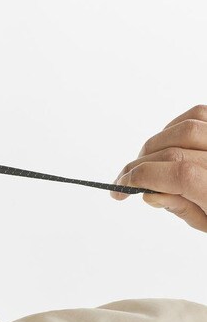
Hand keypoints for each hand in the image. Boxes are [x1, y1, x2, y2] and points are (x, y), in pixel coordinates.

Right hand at [111, 104, 206, 232]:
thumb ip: (184, 208)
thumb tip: (149, 193)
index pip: (179, 176)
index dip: (143, 177)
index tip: (122, 188)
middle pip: (176, 150)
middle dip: (141, 163)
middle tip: (125, 178)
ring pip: (185, 128)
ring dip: (156, 143)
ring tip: (146, 162)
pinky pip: (200, 114)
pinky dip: (176, 125)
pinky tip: (166, 142)